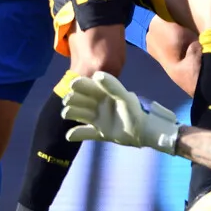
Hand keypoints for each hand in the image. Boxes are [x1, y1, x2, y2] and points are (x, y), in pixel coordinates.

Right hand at [61, 72, 180, 153]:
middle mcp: (100, 105)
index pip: (89, 87)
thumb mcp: (124, 97)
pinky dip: (77, 134)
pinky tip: (69, 136)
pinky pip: (86, 133)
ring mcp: (99, 119)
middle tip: (68, 100)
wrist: (143, 132)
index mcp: (105, 94)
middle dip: (73, 99)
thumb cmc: (134, 111)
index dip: (80, 84)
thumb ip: (112, 86)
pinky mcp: (100, 133)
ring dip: (72, 113)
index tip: (72, 83)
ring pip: (81, 115)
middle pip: (82, 100)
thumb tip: (96, 75)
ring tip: (66, 113)